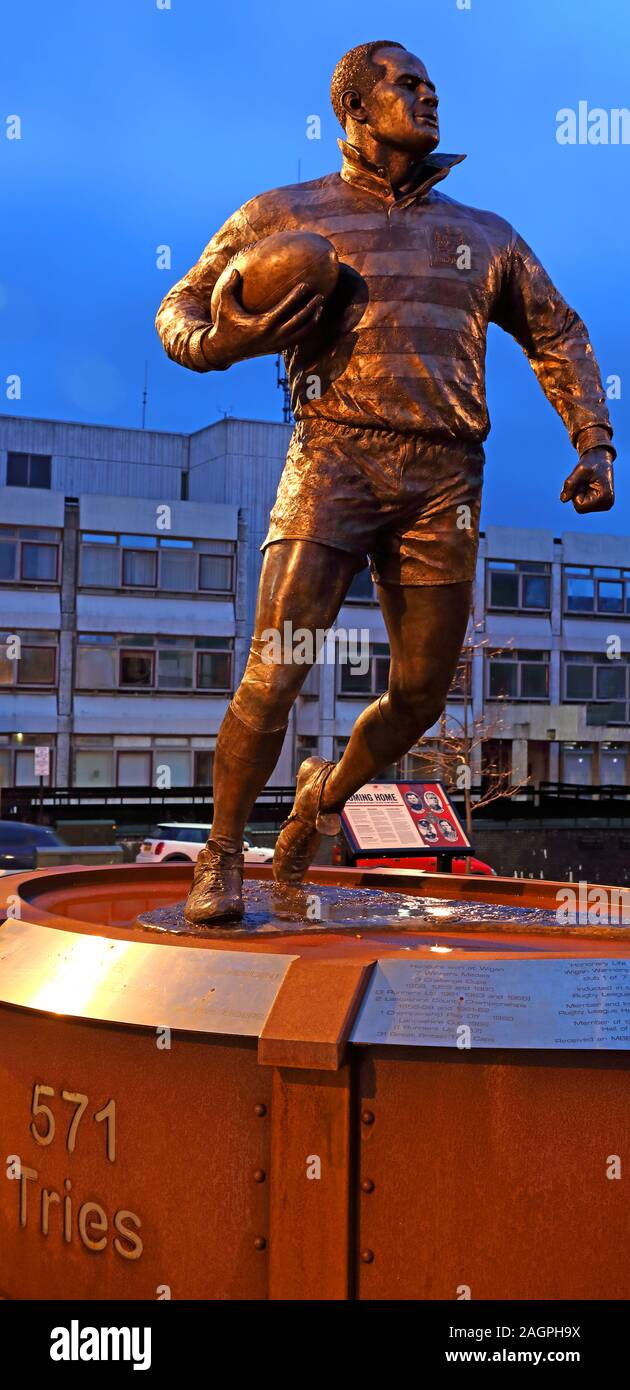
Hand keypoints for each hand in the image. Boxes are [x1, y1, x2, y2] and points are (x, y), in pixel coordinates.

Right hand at [202, 269, 323, 368]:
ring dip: (312, 319)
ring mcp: (277, 344)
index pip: (285, 309)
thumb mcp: (224, 305)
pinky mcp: (277, 349)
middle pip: (298, 321)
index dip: (297, 297)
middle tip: (320, 294)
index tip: (306, 285)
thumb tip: (236, 270)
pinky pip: (297, 339)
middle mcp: (273, 336)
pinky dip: (307, 329)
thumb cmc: (225, 324)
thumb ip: (229, 286)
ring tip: (320, 306)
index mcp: (262, 324)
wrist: (225, 350)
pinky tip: (312, 318)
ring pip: (301, 333)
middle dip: (310, 307)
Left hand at [560, 448, 614, 512]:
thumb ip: (570, 484)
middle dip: (578, 494)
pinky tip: (588, 486)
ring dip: (579, 493)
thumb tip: (563, 499)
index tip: (584, 481)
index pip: (579, 506)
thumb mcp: (580, 470)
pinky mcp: (600, 504)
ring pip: (580, 507)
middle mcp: (606, 504)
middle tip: (586, 481)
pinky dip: (581, 494)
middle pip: (580, 508)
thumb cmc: (591, 462)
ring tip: (588, 482)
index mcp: (605, 498)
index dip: (576, 493)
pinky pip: (582, 504)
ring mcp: (604, 505)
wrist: (599, 459)